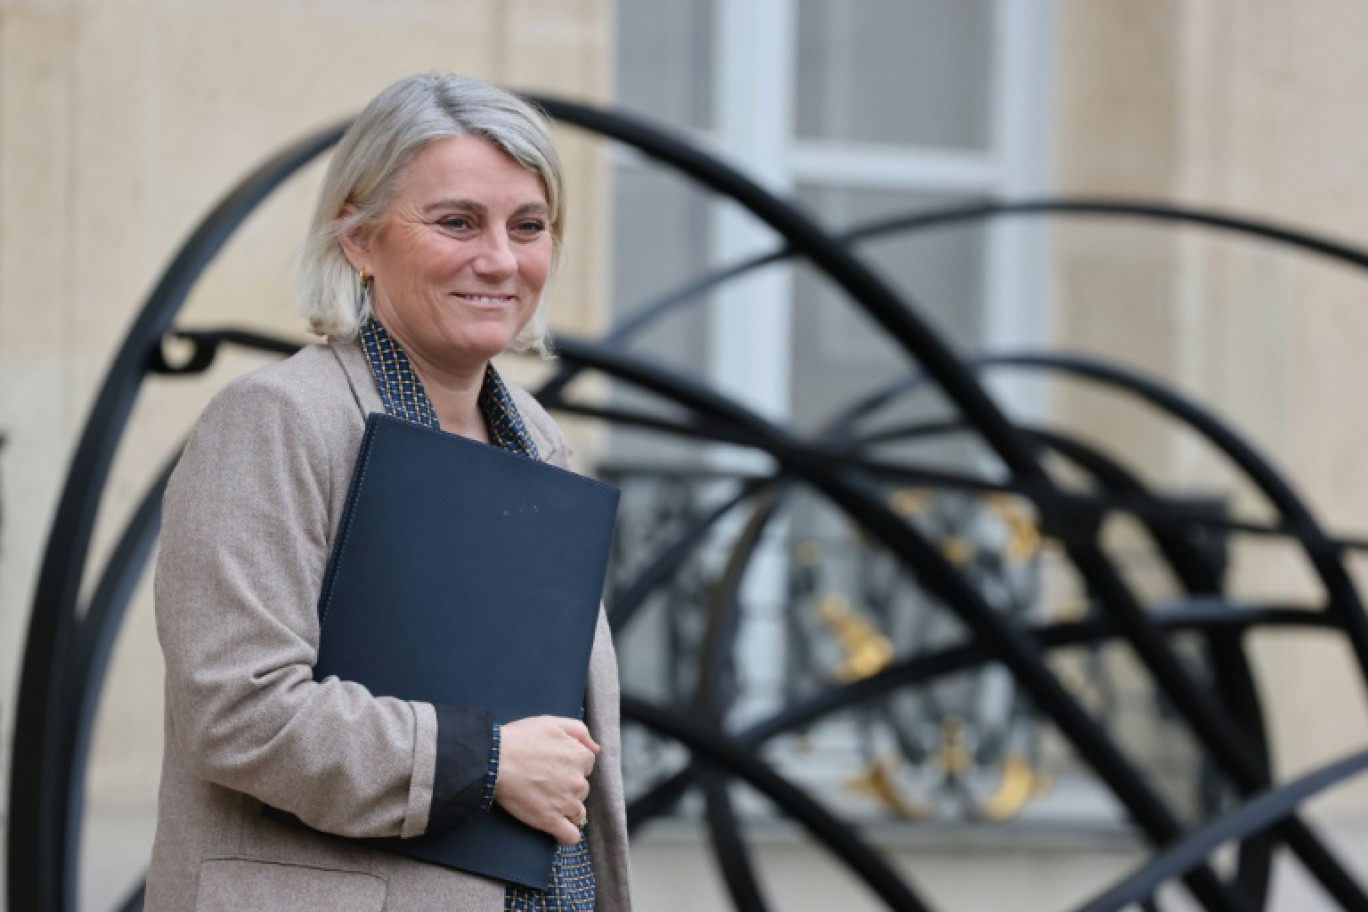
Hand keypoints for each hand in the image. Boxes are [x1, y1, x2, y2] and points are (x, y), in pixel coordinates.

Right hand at [495, 716, 599, 845]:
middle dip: (568, 787)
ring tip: (544, 801)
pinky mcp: (550, 821)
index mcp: (580, 757)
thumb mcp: (553, 722)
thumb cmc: (521, 738)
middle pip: (582, 789)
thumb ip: (580, 732)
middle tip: (545, 781)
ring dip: (565, 808)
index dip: (570, 766)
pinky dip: (566, 835)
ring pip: (576, 811)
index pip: (586, 766)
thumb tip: (596, 749)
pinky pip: (570, 836)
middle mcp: (578, 781)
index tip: (554, 766)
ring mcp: (566, 803)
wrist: (495, 759)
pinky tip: (556, 828)